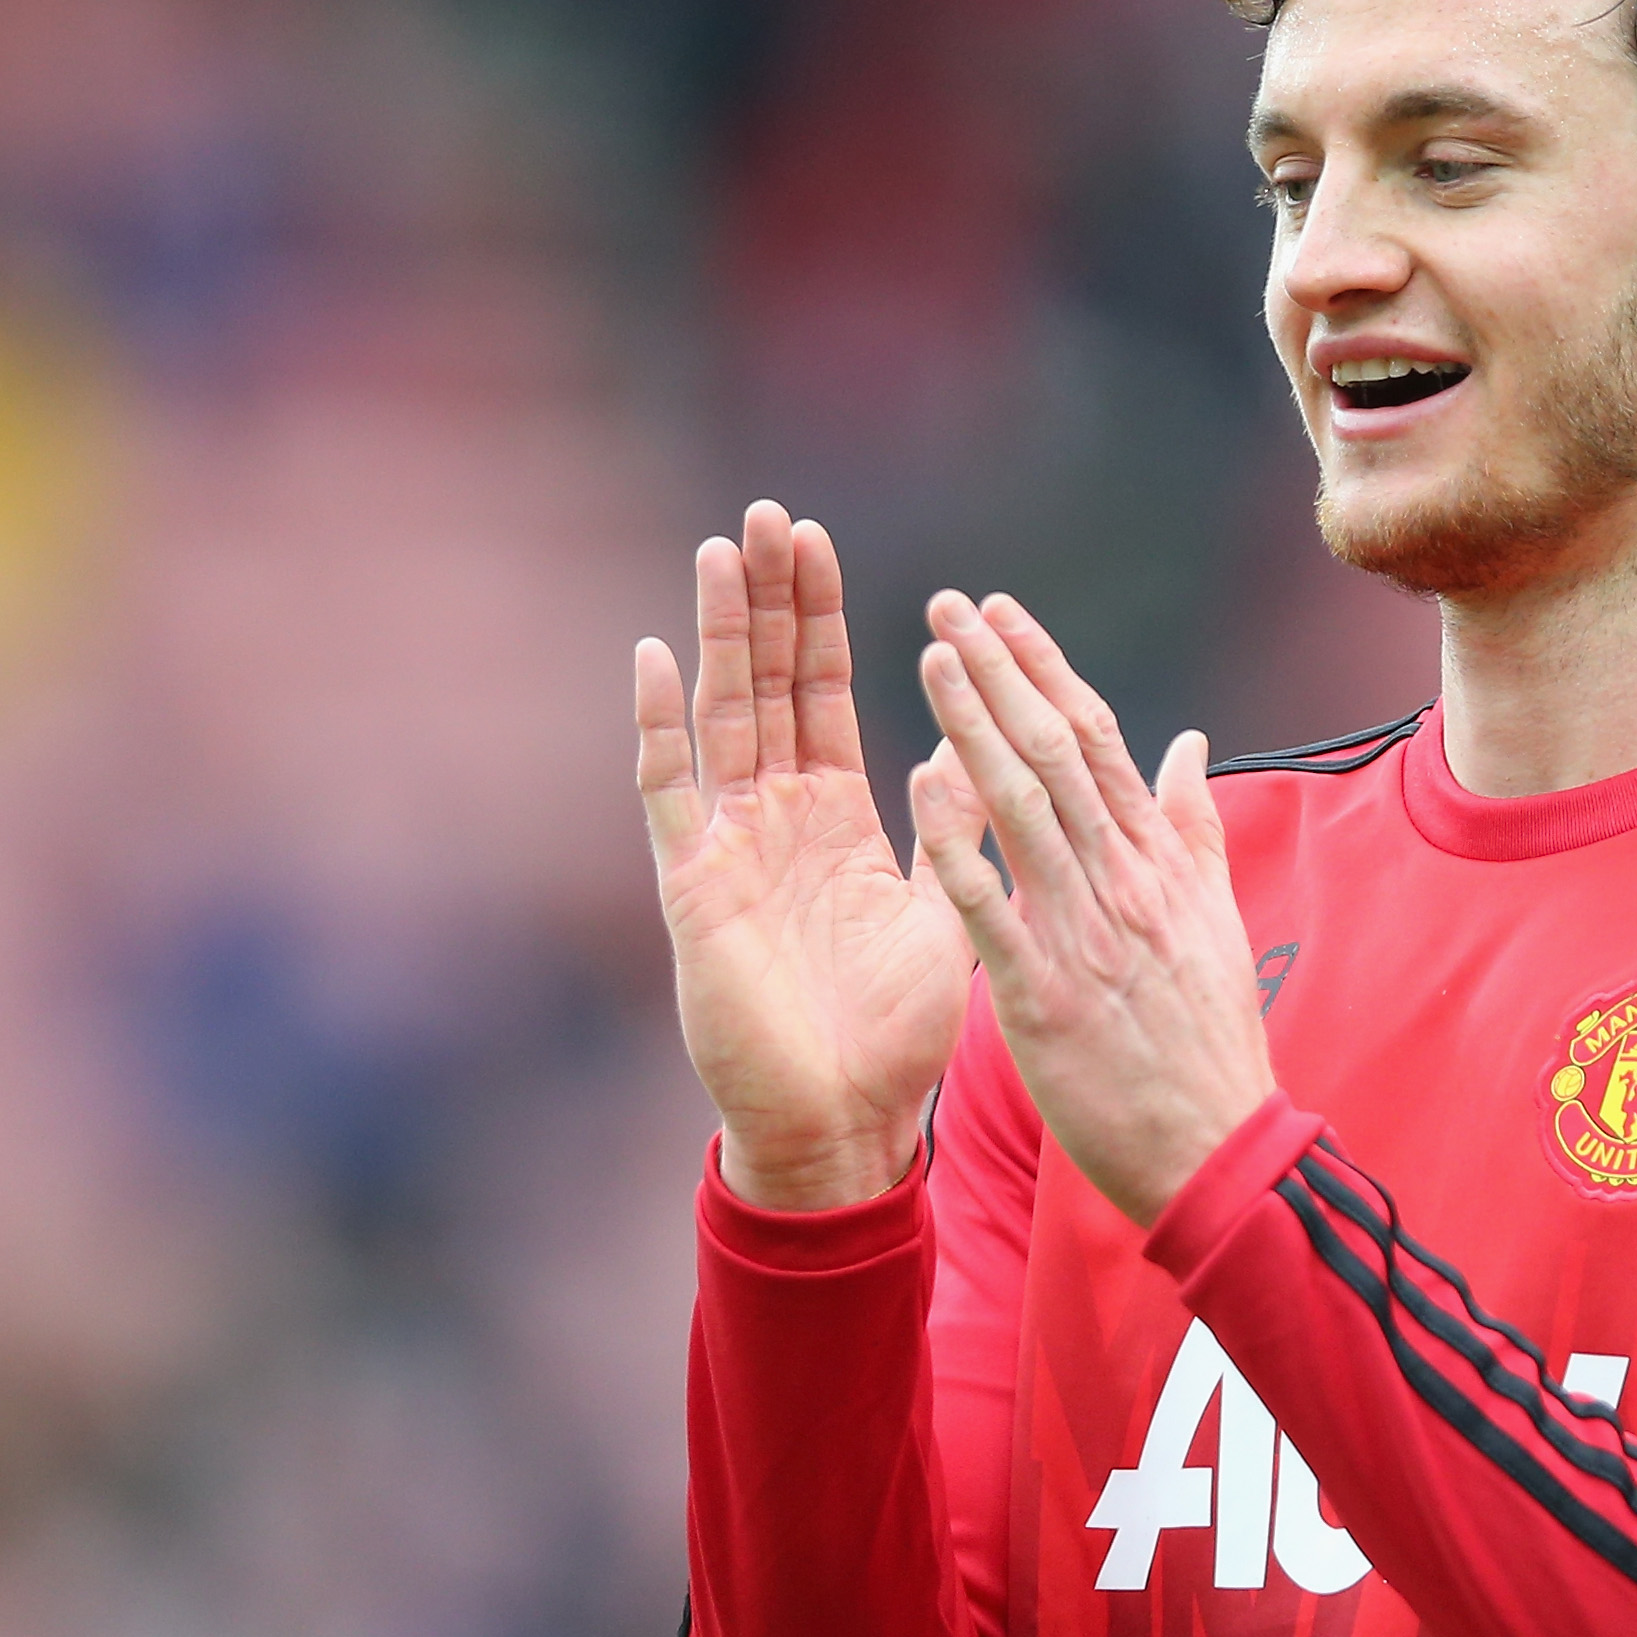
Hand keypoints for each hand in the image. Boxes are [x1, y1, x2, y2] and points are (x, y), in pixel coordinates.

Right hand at [638, 504, 974, 1209]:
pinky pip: (671, 792)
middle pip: (768, 683)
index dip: (821, 618)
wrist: (845, 1123)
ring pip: (721, 716)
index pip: (825, 692)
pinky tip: (655, 656)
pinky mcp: (694, 886)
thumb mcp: (946, 907)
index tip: (817, 539)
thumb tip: (981, 747)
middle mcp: (776, 817)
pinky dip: (661, 726)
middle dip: (769, 599)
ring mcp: (729, 845)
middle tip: (768, 513)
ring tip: (724, 550)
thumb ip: (956, 824)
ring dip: (722, 634)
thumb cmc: (895, 1034)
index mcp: (836, 816)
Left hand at [908, 591, 1275, 1228]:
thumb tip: (1185, 743)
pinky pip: (992, 905)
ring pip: (1024, 806)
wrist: (1213, 1148)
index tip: (1000, 611)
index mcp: (1158, 860)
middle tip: (946, 605)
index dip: (1044, 667)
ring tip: (929, 658)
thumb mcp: (1216, 920)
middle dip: (999, 672)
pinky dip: (956, 841)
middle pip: (1056, 752)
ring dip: (973, 725)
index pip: (1095, 737)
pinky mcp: (1042, 993)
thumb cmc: (1208, 1040)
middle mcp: (1123, 880)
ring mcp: (1083, 932)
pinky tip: (918, 781)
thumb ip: (1194, 826)